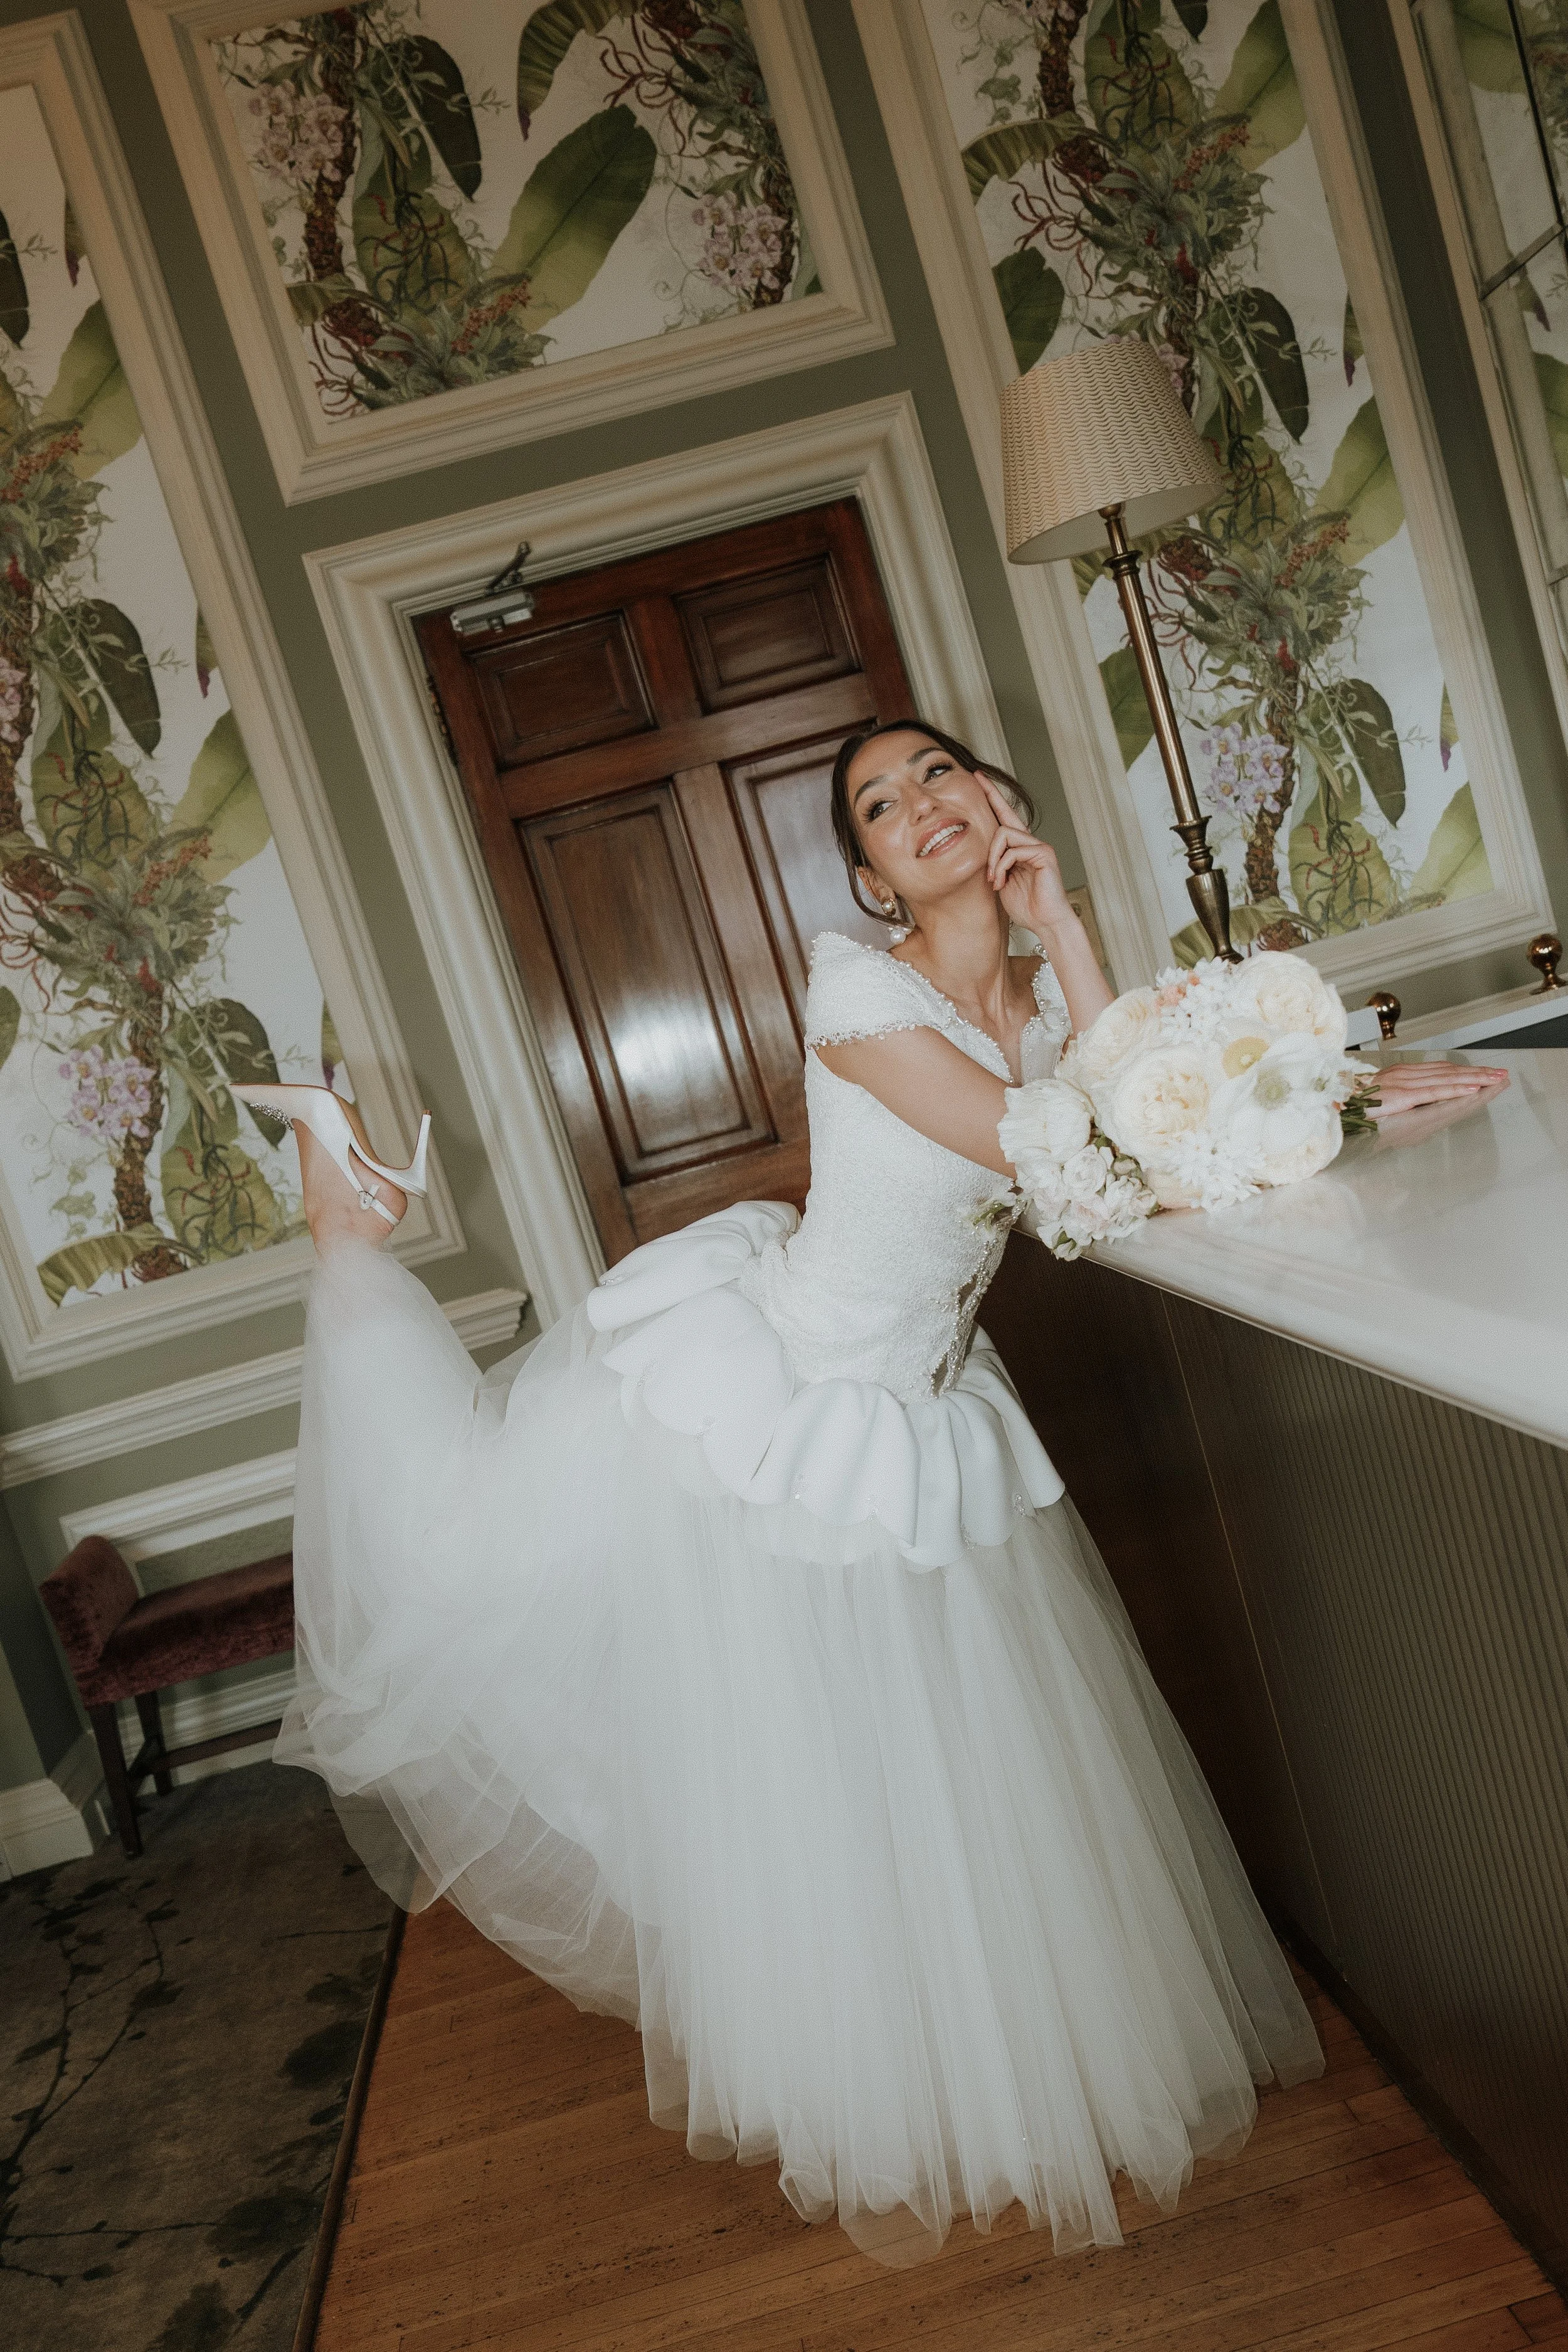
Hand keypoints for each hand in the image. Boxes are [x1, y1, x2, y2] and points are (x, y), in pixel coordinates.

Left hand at [981, 776, 1074, 935]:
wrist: (1045, 922)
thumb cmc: (1025, 906)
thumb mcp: (1000, 881)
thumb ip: (992, 863)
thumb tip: (978, 852)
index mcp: (1018, 848)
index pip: (1003, 816)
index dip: (991, 796)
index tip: (977, 778)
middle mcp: (1030, 842)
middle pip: (1003, 817)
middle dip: (988, 807)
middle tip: (974, 793)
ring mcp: (1038, 846)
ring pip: (1004, 834)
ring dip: (992, 859)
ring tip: (993, 880)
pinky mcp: (1044, 853)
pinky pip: (1014, 849)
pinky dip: (1002, 866)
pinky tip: (1001, 882)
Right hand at [1361, 1059, 1508, 1114]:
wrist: (1332, 1103)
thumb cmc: (1351, 1104)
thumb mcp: (1379, 1098)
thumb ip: (1398, 1098)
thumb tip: (1414, 1103)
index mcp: (1400, 1073)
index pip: (1440, 1070)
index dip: (1464, 1070)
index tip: (1484, 1071)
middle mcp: (1405, 1073)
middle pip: (1449, 1071)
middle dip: (1477, 1072)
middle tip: (1501, 1073)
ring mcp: (1404, 1083)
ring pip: (1447, 1078)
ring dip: (1475, 1078)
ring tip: (1495, 1079)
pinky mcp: (1402, 1095)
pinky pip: (1435, 1091)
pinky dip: (1456, 1089)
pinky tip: (1473, 1089)